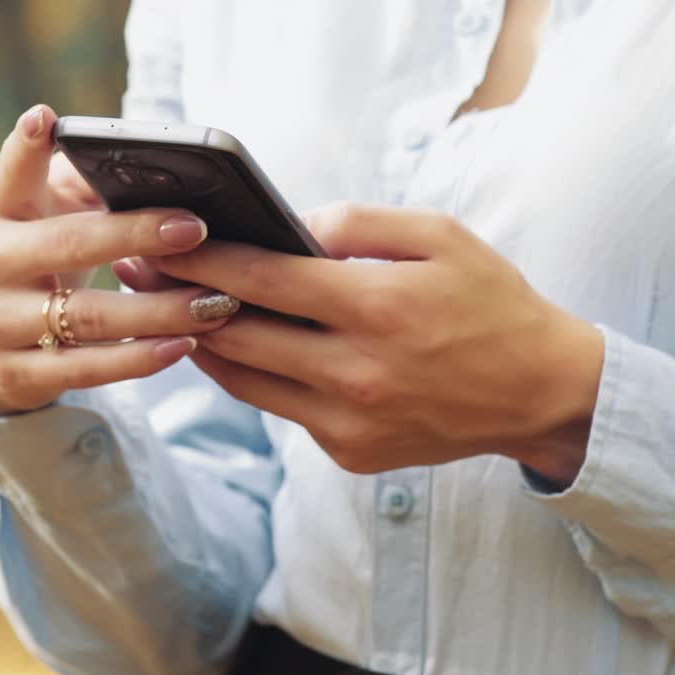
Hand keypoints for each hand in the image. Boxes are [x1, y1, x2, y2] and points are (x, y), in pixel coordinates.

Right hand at [0, 105, 239, 418]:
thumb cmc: (36, 260)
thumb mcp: (43, 215)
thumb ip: (85, 185)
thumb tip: (159, 166)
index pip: (9, 173)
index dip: (24, 147)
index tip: (45, 119)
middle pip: (69, 245)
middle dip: (137, 234)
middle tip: (197, 229)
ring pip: (87, 317)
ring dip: (159, 311)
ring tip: (214, 303)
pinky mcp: (10, 377)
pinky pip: (85, 369)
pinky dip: (139, 358)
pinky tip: (182, 345)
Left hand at [143, 203, 603, 484]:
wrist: (539, 392)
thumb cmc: (490, 302)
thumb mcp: (439, 236)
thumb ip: (360, 221)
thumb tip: (290, 224)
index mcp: (377, 307)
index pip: (262, 279)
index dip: (200, 257)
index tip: (155, 237)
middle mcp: (356, 372)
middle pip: (236, 335)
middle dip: (177, 297)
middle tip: (134, 267)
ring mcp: (349, 422)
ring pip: (244, 380)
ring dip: (199, 341)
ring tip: (165, 303)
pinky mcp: (349, 453)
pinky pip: (280, 408)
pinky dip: (250, 374)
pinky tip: (232, 343)